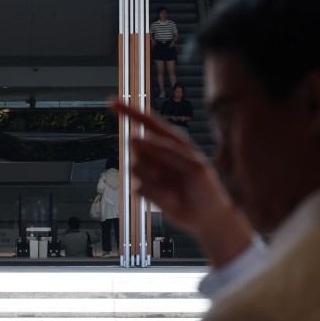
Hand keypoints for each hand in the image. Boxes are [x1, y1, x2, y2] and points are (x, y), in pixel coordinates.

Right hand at [111, 98, 252, 268]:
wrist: (208, 217)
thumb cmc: (206, 188)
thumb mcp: (192, 166)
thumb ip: (166, 151)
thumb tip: (136, 138)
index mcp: (172, 140)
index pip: (147, 121)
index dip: (128, 111)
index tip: (111, 102)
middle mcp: (159, 152)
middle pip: (135, 146)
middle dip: (146, 160)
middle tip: (162, 173)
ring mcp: (152, 170)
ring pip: (134, 168)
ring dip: (152, 181)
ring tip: (172, 191)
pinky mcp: (148, 189)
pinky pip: (138, 188)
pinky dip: (155, 195)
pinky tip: (172, 201)